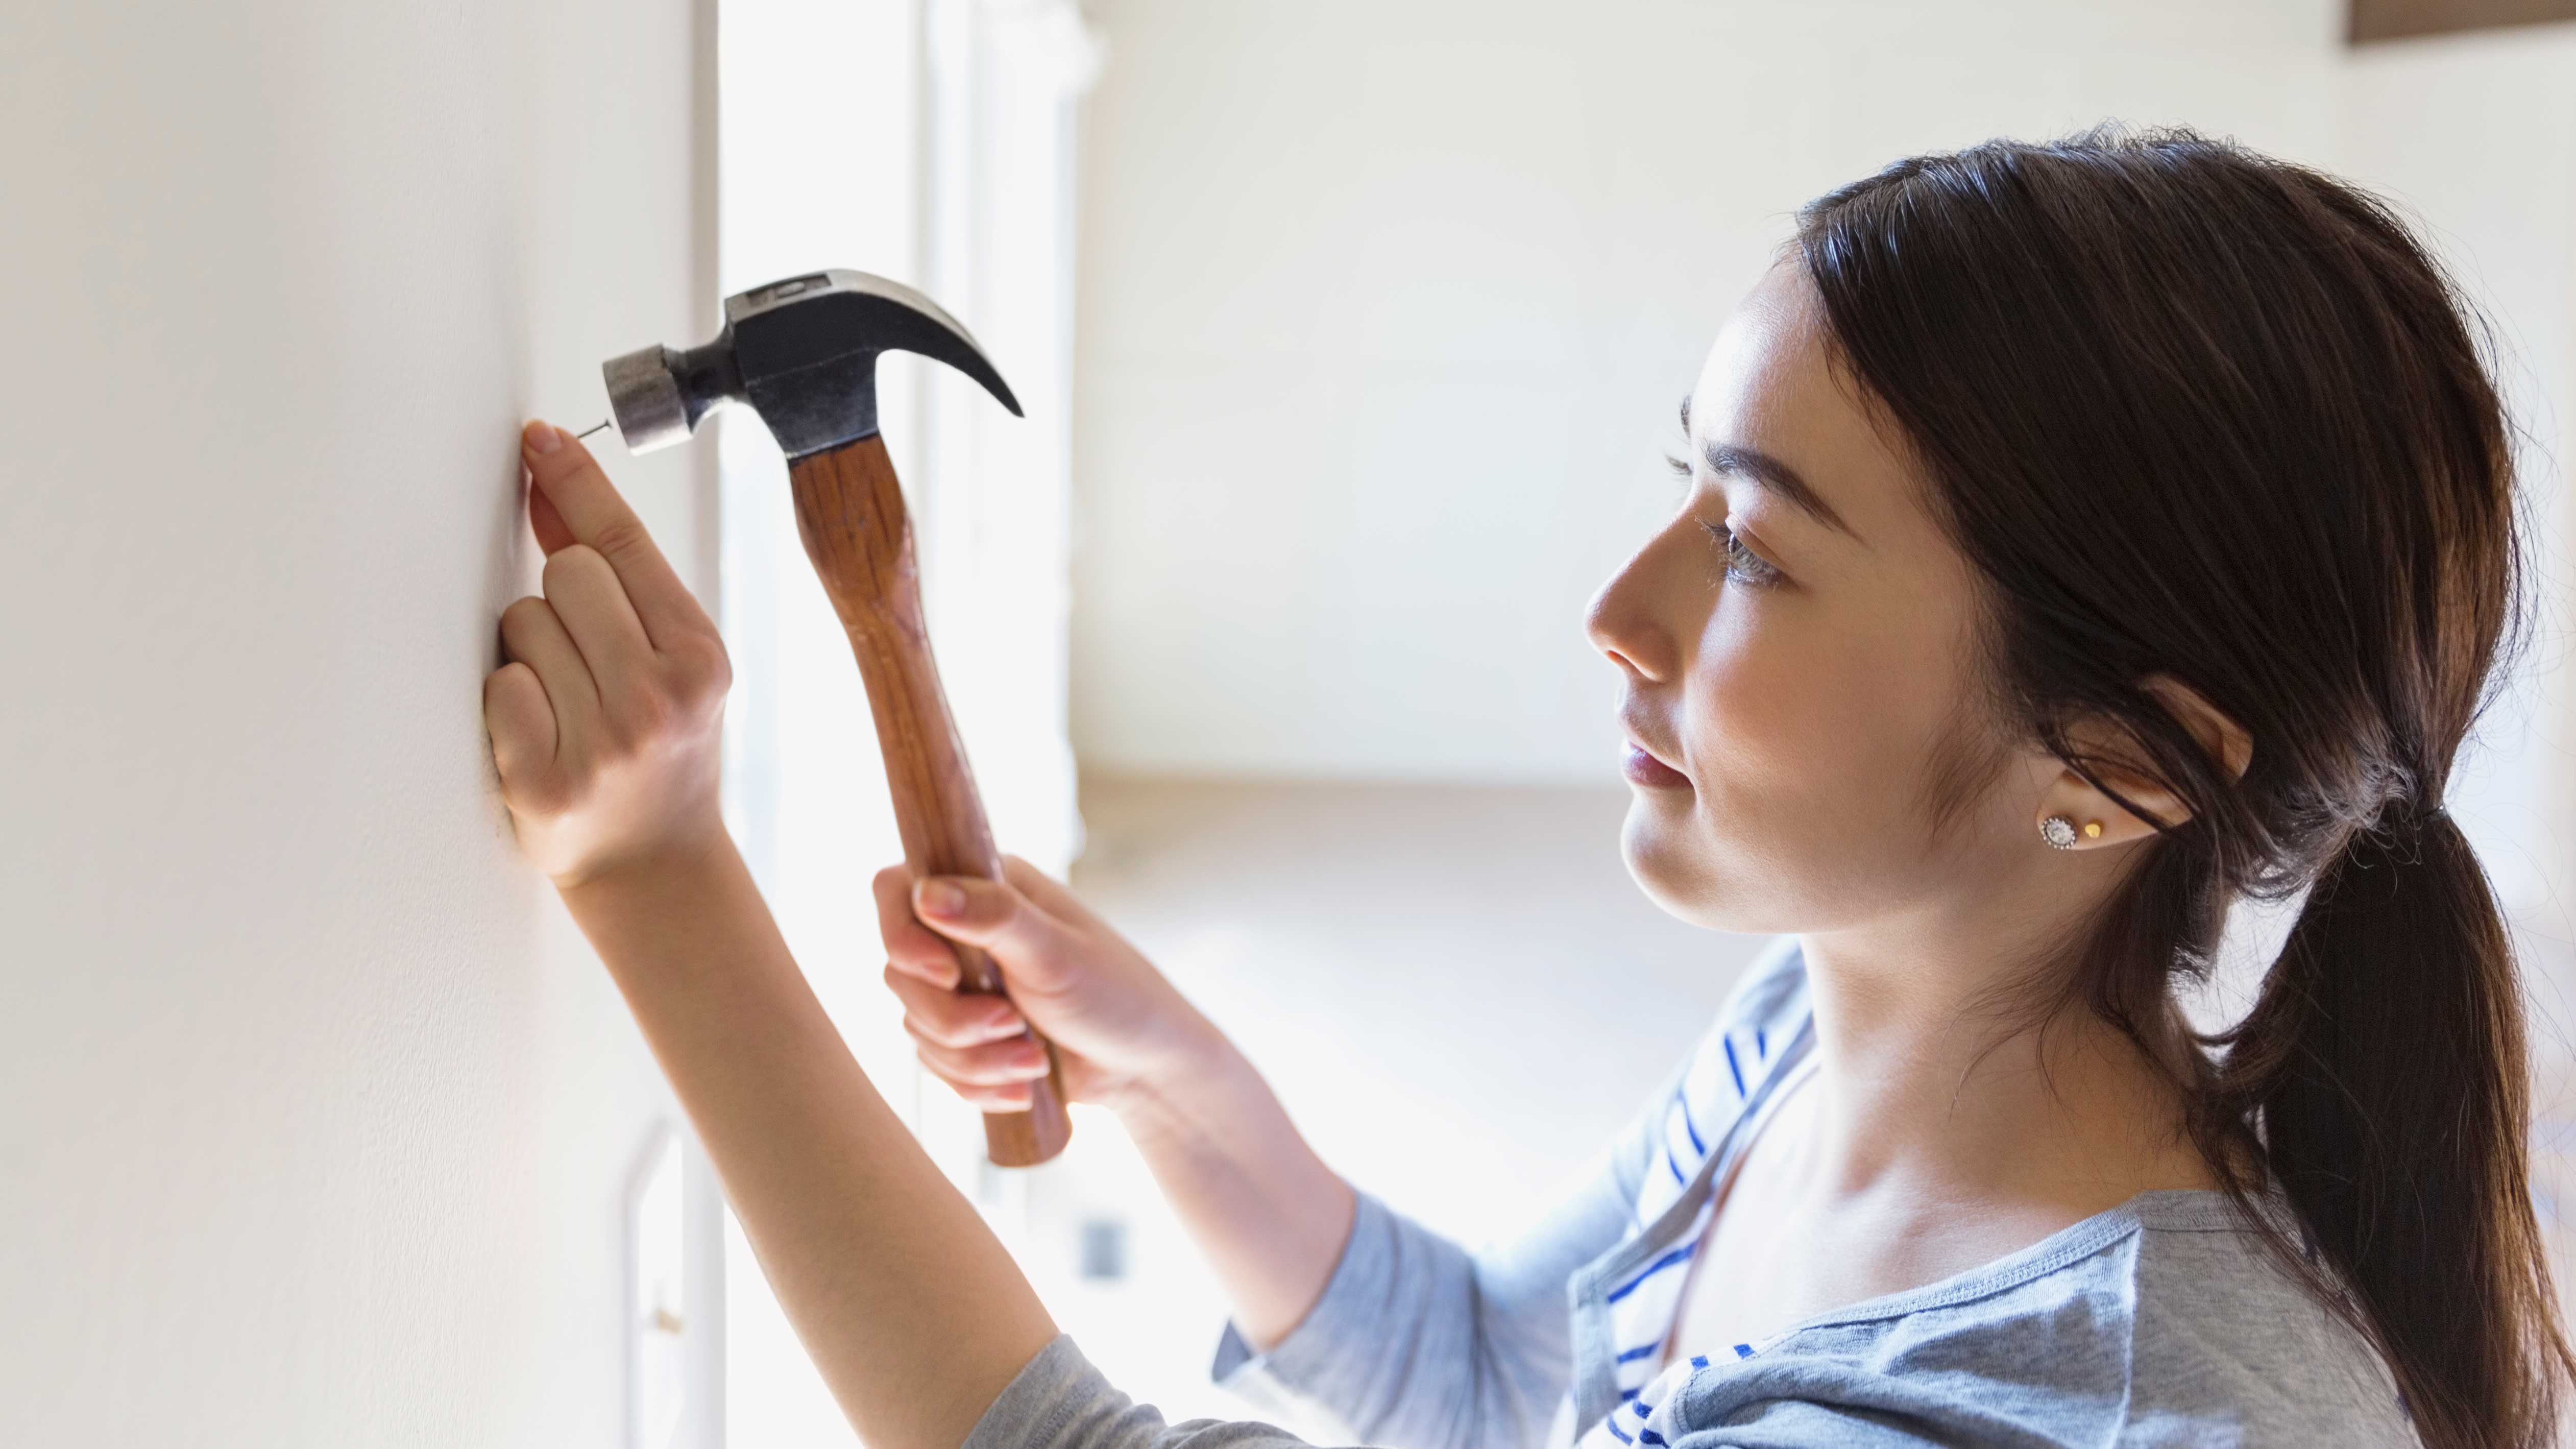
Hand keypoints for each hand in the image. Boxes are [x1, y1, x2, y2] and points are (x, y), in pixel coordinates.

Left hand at [483, 420, 732, 887]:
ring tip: (565, 703)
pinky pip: (498, 687)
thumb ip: (617, 576)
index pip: (624, 544)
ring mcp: (602, 744)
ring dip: (529, 653)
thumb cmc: (662, 750)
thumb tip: (549, 483)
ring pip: (521, 625)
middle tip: (584, 660)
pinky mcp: (543, 783)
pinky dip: (508, 703)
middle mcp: (659, 699)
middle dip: (559, 600)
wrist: (655, 864)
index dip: (577, 483)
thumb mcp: (669, 661)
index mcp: (700, 658)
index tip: (539, 440)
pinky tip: (541, 735)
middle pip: (564, 574)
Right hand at [874, 858, 1218, 1117]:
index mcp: (987, 888)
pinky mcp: (966, 1034)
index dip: (902, 935)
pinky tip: (1023, 1087)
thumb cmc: (1115, 995)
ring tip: (1033, 1060)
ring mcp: (962, 986)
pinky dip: (977, 1083)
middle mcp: (965, 932)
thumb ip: (994, 917)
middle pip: (900, 972)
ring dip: (974, 1058)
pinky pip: (935, 1064)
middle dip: (953, 1018)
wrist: (1144, 1068)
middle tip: (1011, 1024)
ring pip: (916, 1025)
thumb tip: (926, 892)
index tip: (946, 975)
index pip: (897, 890)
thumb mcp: (1057, 952)